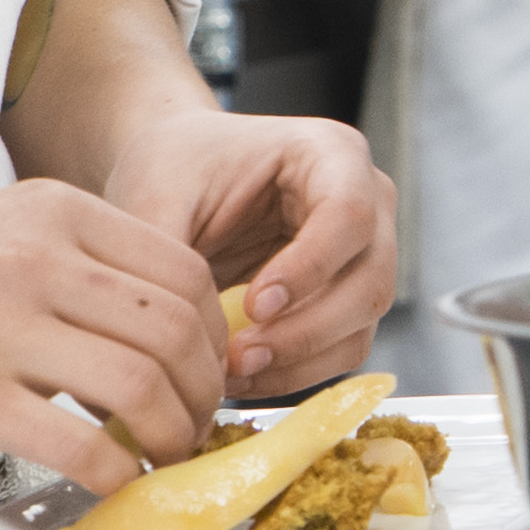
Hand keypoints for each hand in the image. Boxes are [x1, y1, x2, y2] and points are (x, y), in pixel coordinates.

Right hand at [0, 178, 230, 496]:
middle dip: (204, 391)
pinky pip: (81, 443)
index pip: (185, 271)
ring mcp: (0, 327)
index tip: (207, 372)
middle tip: (196, 427)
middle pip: (177, 329)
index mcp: (53, 212)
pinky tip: (110, 485)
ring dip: (172, 436)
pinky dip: (116, 475)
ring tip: (161, 459)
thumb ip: (68, 266)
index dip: (214, 335)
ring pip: (143, 384)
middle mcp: (37, 258)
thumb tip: (148, 330)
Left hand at [91, 105, 398, 393]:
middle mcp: (366, 201)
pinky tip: (241, 376)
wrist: (178, 179)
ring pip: (362, 325)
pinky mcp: (347, 299)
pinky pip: (340, 350)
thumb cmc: (176, 166)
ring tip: (231, 373)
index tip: (254, 305)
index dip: (309, 268)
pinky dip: (295, 373)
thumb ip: (166, 251)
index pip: (349, 215)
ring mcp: (364, 253)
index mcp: (331, 153)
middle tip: (238, 357)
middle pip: (371, 279)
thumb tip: (167, 330)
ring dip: (300, 361)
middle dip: (305, 331)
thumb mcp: (159, 194)